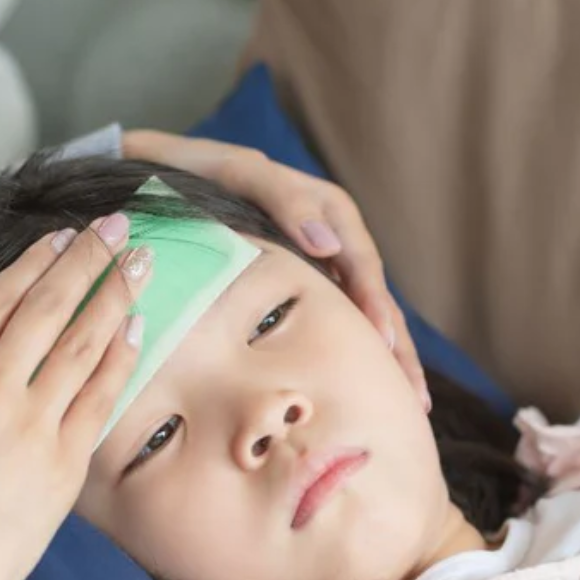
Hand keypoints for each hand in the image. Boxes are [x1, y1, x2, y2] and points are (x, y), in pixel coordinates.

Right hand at [0, 216, 150, 579]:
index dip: (35, 262)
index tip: (62, 238)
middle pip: (47, 307)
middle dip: (86, 260)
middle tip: (115, 229)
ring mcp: (31, 420)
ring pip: (82, 342)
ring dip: (114, 296)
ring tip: (137, 262)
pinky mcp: (65, 459)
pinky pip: (101, 395)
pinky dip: (120, 357)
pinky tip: (137, 328)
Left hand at [123, 130, 429, 410]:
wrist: (164, 172)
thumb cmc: (201, 171)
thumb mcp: (240, 173)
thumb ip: (285, 201)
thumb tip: (329, 246)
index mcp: (329, 211)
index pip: (363, 266)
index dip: (375, 307)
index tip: (385, 346)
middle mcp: (335, 240)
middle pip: (377, 301)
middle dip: (400, 352)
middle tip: (416, 400)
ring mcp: (322, 268)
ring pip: (365, 319)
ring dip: (389, 363)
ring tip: (412, 408)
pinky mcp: (305, 288)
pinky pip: (339, 324)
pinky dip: (356, 358)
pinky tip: (365, 392)